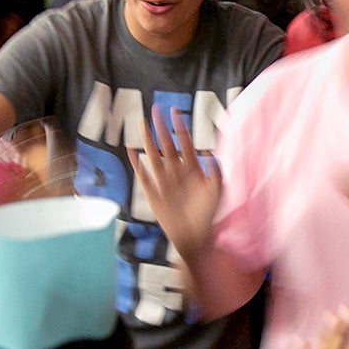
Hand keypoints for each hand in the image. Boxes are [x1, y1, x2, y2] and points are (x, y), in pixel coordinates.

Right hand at [129, 107, 220, 259]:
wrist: (195, 237)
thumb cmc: (208, 215)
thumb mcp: (217, 192)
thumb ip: (215, 173)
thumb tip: (209, 153)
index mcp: (192, 169)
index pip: (185, 143)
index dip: (179, 127)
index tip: (174, 111)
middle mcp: (176, 173)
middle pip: (167, 146)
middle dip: (161, 128)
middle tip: (155, 110)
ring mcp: (164, 182)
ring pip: (154, 157)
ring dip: (147, 141)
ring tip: (142, 124)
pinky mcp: (153, 195)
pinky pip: (143, 177)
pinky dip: (137, 165)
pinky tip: (131, 151)